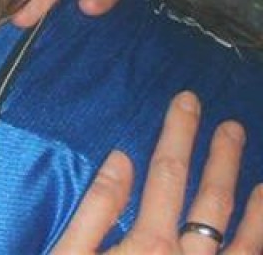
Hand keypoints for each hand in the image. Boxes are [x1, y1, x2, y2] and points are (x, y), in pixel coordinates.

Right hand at [53, 91, 262, 253]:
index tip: (187, 103)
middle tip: (233, 127)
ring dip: (256, 209)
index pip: (168, 173)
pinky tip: (259, 230)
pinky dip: (257, 242)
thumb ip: (97, 210)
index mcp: (149, 243)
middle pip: (212, 200)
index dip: (179, 133)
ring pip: (245, 241)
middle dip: (223, 159)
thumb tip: (120, 159)